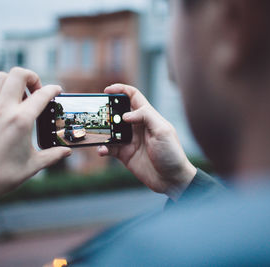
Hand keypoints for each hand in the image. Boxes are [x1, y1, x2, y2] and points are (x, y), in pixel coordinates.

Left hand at [0, 67, 71, 201]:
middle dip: (31, 77)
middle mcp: (3, 110)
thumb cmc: (2, 176)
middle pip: (18, 75)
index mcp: (22, 121)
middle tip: (35, 89)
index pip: (42, 94)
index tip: (56, 91)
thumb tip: (67, 151)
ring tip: (15, 94)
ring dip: (10, 82)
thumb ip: (53, 155)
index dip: (53, 89)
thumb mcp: (33, 166)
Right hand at [98, 84, 195, 199]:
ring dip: (103, 130)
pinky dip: (103, 148)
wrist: (172, 180)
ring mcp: (130, 140)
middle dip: (107, 110)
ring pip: (111, 130)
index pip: (133, 97)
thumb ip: (146, 116)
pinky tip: (102, 150)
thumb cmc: (172, 153)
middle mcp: (137, 126)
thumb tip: (126, 114)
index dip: (121, 90)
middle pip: (118, 112)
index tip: (107, 90)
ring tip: (97, 132)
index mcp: (148, 116)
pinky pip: (109, 148)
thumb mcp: (162, 131)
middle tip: (99, 114)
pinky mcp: (124, 154)